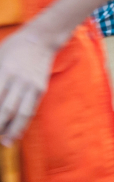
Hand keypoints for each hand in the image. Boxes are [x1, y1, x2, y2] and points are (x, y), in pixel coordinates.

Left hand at [0, 29, 57, 145]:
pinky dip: (24, 122)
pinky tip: (18, 131)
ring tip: (6, 142)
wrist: (41, 39)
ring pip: (22, 113)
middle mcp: (19, 80)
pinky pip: (32, 109)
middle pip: (7, 109)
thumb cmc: (13, 47)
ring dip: (13, 130)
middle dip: (0, 126)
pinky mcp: (40, 88)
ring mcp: (32, 85)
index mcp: (5, 71)